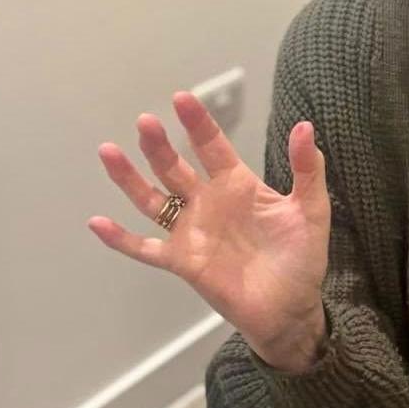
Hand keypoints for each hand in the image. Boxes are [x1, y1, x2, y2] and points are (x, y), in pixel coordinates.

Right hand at [88, 92, 330, 372]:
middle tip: (145, 121)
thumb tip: (305, 127)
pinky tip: (96, 222)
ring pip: (152, 199)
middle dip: (159, 145)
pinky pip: (145, 248)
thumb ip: (308, 169)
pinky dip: (120, 239)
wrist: (291, 309)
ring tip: (108, 151)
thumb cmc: (302, 259)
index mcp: (238, 185)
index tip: (181, 98)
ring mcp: (191, 231)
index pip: (212, 146)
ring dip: (130, 177)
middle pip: (175, 167)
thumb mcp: (312, 209)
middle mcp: (208, 202)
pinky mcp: (182, 261)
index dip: (197, 123)